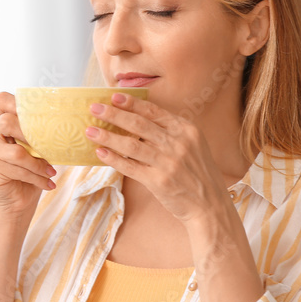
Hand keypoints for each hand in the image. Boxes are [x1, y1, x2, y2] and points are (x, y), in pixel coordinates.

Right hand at [0, 92, 56, 216]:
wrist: (16, 201)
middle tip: (46, 147)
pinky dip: (36, 177)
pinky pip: (16, 170)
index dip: (17, 103)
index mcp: (0, 121)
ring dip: (38, 165)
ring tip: (51, 172)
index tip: (38, 114)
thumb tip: (66, 125)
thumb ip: (40, 134)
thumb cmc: (29, 171)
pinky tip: (48, 183)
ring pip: (15, 152)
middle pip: (6, 122)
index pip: (2, 100)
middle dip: (31, 135)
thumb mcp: (36, 148)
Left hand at [85, 92, 229, 222]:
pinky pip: (130, 166)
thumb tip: (136, 122)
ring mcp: (168, 162)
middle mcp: (178, 143)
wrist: (210, 205)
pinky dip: (113, 159)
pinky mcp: (159, 181)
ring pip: (130, 144)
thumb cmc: (198, 174)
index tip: (114, 96)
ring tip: (90, 131)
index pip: (153, 111)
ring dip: (107, 137)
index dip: (132, 103)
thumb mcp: (193, 146)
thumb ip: (171, 133)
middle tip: (94, 109)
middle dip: (113, 115)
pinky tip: (100, 153)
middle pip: (138, 124)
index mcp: (186, 130)